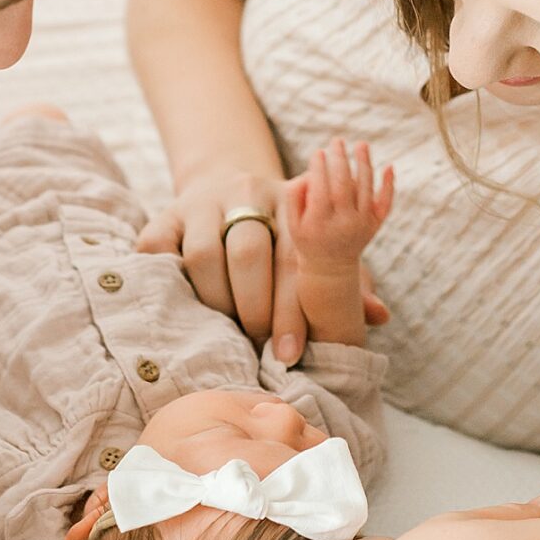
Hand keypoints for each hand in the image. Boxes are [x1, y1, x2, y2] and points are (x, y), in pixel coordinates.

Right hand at [137, 168, 389, 358]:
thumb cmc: (285, 236)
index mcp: (292, 201)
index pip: (292, 259)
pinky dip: (167, 278)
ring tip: (226, 328)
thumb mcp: (317, 250)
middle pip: (249, 254)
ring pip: (204, 255)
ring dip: (216, 301)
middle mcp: (248, 193)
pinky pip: (158, 247)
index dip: (291, 310)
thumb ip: (347, 280)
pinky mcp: (168, 213)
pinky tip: (184, 303)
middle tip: (257, 344)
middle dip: (254, 309)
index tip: (289, 354)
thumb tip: (380, 315)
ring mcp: (204, 201)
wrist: (232, 186)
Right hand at [285, 138, 394, 268]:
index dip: (319, 169)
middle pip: (343, 186)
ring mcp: (362, 224)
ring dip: (364, 164)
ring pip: (365, 189)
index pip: (320, 190)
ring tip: (360, 144)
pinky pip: (385, 203)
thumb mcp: (293, 223)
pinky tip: (389, 166)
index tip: (318, 152)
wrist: (331, 267)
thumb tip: (309, 173)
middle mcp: (343, 224)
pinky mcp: (374, 224)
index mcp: (319, 224)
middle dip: (339, 160)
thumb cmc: (308, 238)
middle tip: (336, 141)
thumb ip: (295, 197)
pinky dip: (389, 185)